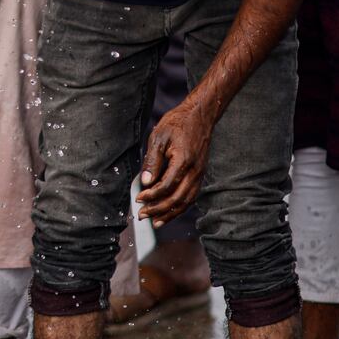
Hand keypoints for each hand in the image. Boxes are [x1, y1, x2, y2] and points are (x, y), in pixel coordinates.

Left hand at [135, 101, 214, 226]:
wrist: (199, 116)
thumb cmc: (177, 124)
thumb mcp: (158, 138)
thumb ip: (152, 162)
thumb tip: (144, 182)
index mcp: (184, 161)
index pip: (166, 186)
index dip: (151, 195)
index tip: (138, 198)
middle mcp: (195, 171)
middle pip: (177, 198)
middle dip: (158, 210)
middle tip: (142, 215)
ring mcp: (200, 174)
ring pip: (186, 201)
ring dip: (170, 213)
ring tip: (155, 222)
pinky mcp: (200, 175)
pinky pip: (191, 196)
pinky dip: (180, 207)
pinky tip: (169, 212)